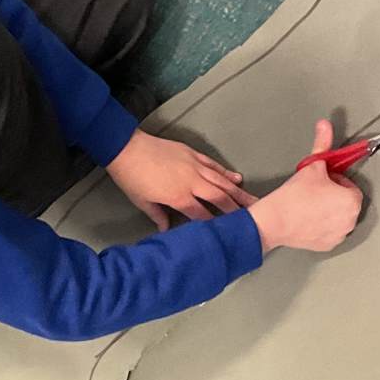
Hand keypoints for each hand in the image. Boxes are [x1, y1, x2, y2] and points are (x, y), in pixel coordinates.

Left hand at [106, 130, 255, 227]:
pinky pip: (214, 165)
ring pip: (221, 181)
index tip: (226, 232)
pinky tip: (237, 178)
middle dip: (235, 209)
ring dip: (238, 192)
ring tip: (253, 201)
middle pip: (219, 197)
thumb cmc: (131, 177)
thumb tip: (166, 231)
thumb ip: (158, 216)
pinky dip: (226, 172)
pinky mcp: (192, 154)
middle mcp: (191, 182)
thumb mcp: (142, 201)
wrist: (125, 148)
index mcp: (178, 197)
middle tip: (251, 218)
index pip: (202, 214)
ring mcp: (194, 166)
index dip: (214, 224)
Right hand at [246, 120, 365, 252]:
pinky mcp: (327, 245)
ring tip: (310, 205)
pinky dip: (322, 225)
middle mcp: (349, 220)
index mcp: (351, 201)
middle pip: (346, 202)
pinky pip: (330, 231)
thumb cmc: (294, 196)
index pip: (350, 185)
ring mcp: (339, 235)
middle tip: (315, 192)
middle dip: (334, 195)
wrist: (275, 221)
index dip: (336, 181)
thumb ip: (322, 144)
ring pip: (338, 217)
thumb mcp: (312, 165)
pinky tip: (308, 218)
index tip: (323, 181)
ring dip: (329, 210)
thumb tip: (324, 126)